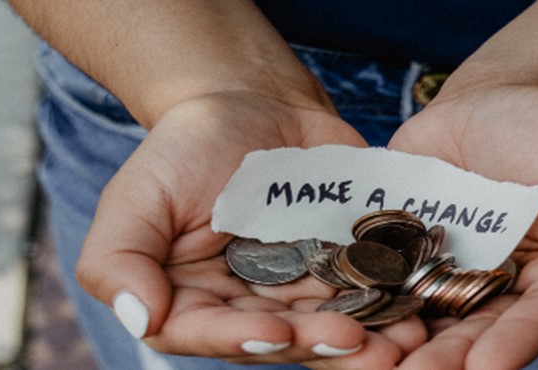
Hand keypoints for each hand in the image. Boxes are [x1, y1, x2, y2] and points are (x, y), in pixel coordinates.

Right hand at [75, 91, 426, 368]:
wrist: (251, 103)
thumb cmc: (186, 148)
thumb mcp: (137, 196)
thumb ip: (120, 259)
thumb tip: (141, 318)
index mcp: (196, 301)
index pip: (212, 335)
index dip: (243, 340)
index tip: (277, 332)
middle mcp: (251, 305)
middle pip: (283, 340)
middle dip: (321, 346)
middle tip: (358, 344)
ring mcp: (302, 287)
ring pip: (332, 323)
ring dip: (369, 335)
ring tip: (402, 338)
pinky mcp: (344, 262)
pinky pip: (368, 287)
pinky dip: (392, 298)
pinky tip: (418, 303)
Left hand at [388, 85, 537, 368]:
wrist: (497, 101)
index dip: (518, 342)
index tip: (489, 363)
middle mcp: (502, 297)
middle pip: (475, 335)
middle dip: (446, 361)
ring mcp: (447, 279)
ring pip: (423, 320)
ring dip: (398, 347)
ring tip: (372, 362)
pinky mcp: (403, 255)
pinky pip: (381, 280)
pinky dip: (360, 299)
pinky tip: (336, 315)